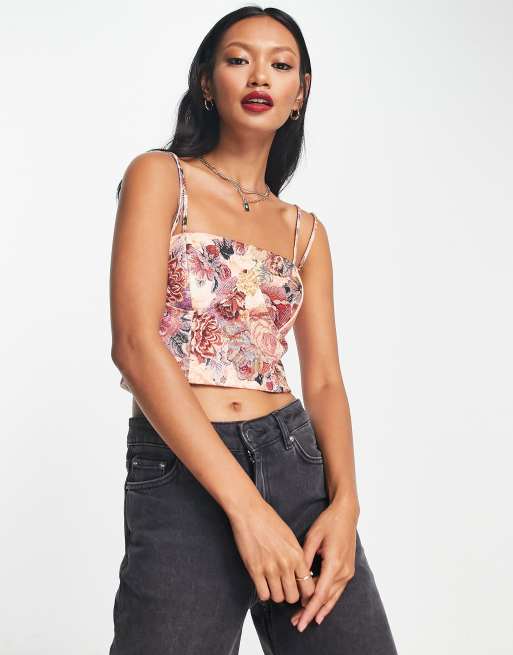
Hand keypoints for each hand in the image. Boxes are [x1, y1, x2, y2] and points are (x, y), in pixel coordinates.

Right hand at [228, 499, 315, 604]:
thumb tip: (300, 573)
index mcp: (297, 555)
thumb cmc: (269, 521)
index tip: (299, 590)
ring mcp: (270, 568)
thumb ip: (296, 556)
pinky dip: (263, 592)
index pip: (309, 587)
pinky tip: (262, 583)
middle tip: (284, 588)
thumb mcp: (290, 537)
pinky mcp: (255, 570)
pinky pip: (263, 594)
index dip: (304, 593)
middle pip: (293, 597)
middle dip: (289, 595)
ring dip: (275, 594)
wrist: (250, 512)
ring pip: (278, 598)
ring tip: (272, 585)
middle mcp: (286, 564)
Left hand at [290, 503, 357, 631]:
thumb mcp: (313, 536)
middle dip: (311, 612)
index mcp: (334, 563)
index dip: (309, 609)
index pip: (320, 593)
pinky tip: (320, 612)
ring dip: (319, 609)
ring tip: (304, 619)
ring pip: (332, 597)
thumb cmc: (329, 522)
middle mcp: (344, 571)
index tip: (300, 620)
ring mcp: (348, 572)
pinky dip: (328, 602)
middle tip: (296, 623)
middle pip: (326, 598)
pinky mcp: (348, 571)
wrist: (346, 514)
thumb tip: (296, 576)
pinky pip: (337, 591)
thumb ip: (304, 557)